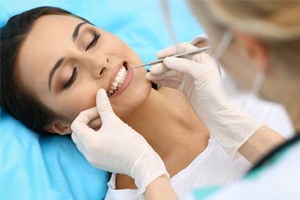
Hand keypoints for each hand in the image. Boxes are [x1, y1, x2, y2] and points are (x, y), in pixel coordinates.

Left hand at [71, 89, 168, 193]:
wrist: (142, 162)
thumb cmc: (129, 142)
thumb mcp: (115, 122)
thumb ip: (104, 106)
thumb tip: (100, 92)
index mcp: (89, 143)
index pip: (76, 125)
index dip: (86, 114)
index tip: (99, 111)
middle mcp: (87, 153)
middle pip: (77, 134)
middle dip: (87, 123)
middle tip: (101, 117)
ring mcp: (93, 160)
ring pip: (84, 142)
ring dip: (91, 131)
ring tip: (106, 125)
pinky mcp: (100, 163)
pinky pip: (91, 149)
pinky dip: (95, 140)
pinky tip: (109, 135)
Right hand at [147, 43, 262, 158]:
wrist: (217, 113)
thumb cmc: (214, 92)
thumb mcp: (201, 74)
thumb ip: (184, 65)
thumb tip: (167, 60)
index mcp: (202, 59)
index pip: (183, 49)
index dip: (170, 51)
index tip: (159, 55)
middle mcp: (195, 66)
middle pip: (175, 61)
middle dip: (163, 64)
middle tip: (153, 70)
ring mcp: (190, 78)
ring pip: (171, 71)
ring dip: (160, 73)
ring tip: (149, 76)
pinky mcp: (185, 88)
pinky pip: (172, 81)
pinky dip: (163, 80)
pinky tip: (154, 80)